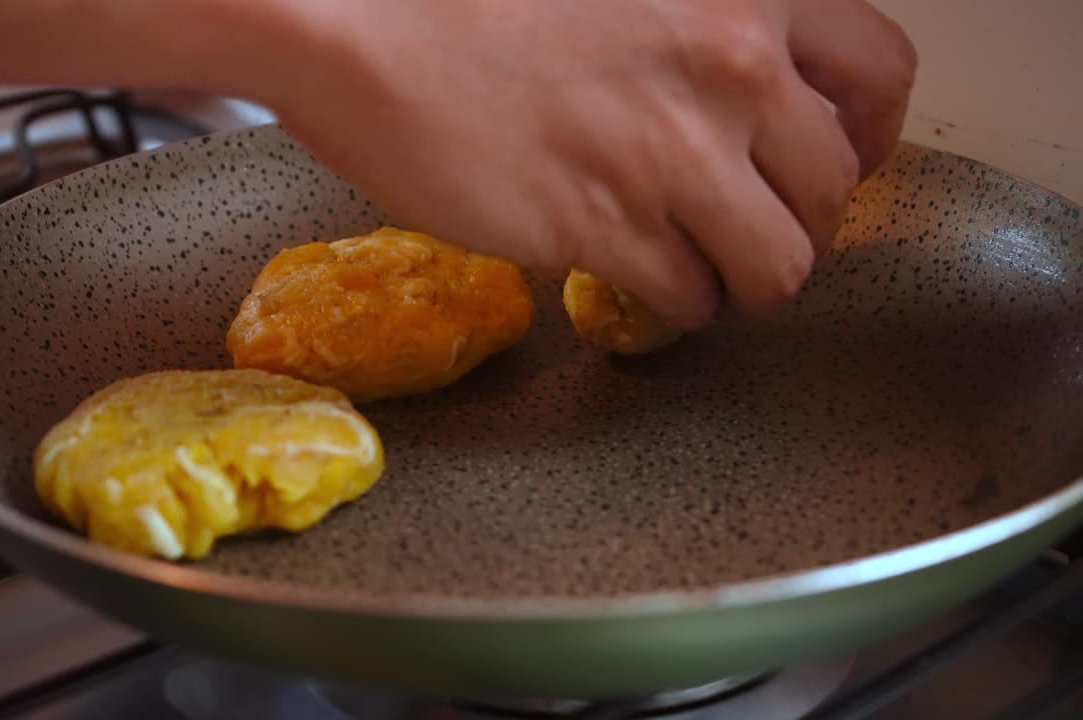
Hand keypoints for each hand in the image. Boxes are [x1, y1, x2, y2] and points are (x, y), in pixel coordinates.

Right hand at [270, 0, 916, 329]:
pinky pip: (687, 300)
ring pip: (779, 265)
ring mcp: (673, 154)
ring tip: (699, 277)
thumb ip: (690, 22)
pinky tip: (634, 287)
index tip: (835, 160)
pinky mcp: (607, 226)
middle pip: (833, 189)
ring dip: (743, 282)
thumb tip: (725, 84)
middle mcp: (729, 68)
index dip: (866, 136)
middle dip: (796, 223)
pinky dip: (673, 310)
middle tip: (749, 235)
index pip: (878, 74)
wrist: (362, 21)